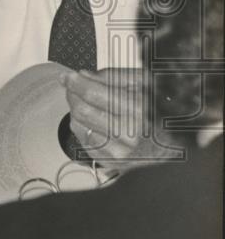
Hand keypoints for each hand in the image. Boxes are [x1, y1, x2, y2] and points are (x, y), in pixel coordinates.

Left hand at [62, 68, 178, 168]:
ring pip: (78, 124)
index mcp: (140, 111)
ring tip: (87, 103)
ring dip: (76, 109)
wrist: (171, 149)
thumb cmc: (157, 114)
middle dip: (73, 94)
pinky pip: (82, 139)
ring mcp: (119, 152)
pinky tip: (94, 121)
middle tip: (72, 86)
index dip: (76, 82)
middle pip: (82, 109)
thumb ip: (113, 77)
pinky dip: (81, 126)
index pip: (94, 93)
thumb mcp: (143, 86)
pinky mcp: (110, 162)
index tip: (67, 76)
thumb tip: (83, 75)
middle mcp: (129, 135)